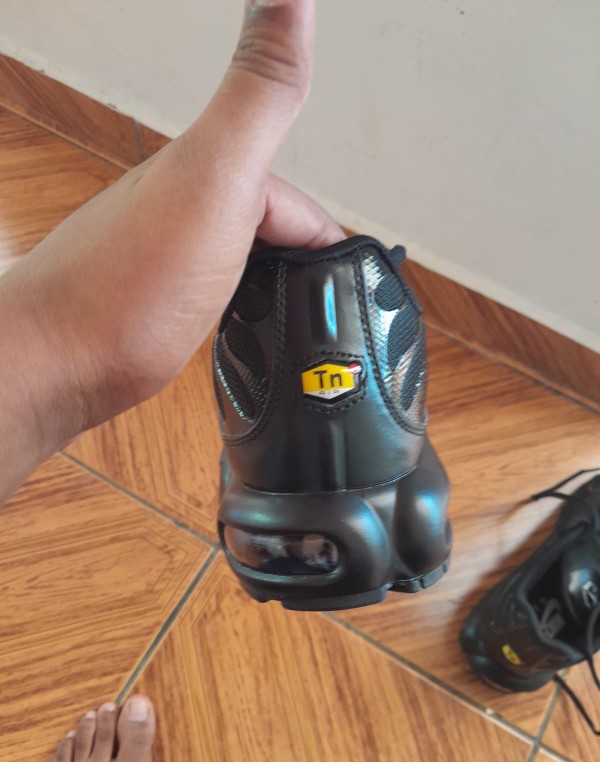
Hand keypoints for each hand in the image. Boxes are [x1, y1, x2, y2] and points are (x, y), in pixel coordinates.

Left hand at [0, 0, 343, 502]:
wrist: (57, 364)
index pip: (298, 206)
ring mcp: (173, 258)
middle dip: (307, 267)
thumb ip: (260, 93)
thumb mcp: (215, 177)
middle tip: (332, 309)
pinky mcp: (161, 304)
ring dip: (277, 287)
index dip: (331, 247)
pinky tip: (243, 326)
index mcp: (210, 177)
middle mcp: (190, 211)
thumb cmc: (128, 284)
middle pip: (273, 232)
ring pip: (247, 264)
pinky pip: (220, 295)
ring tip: (298, 321)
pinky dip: (244, 308)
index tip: (355, 282)